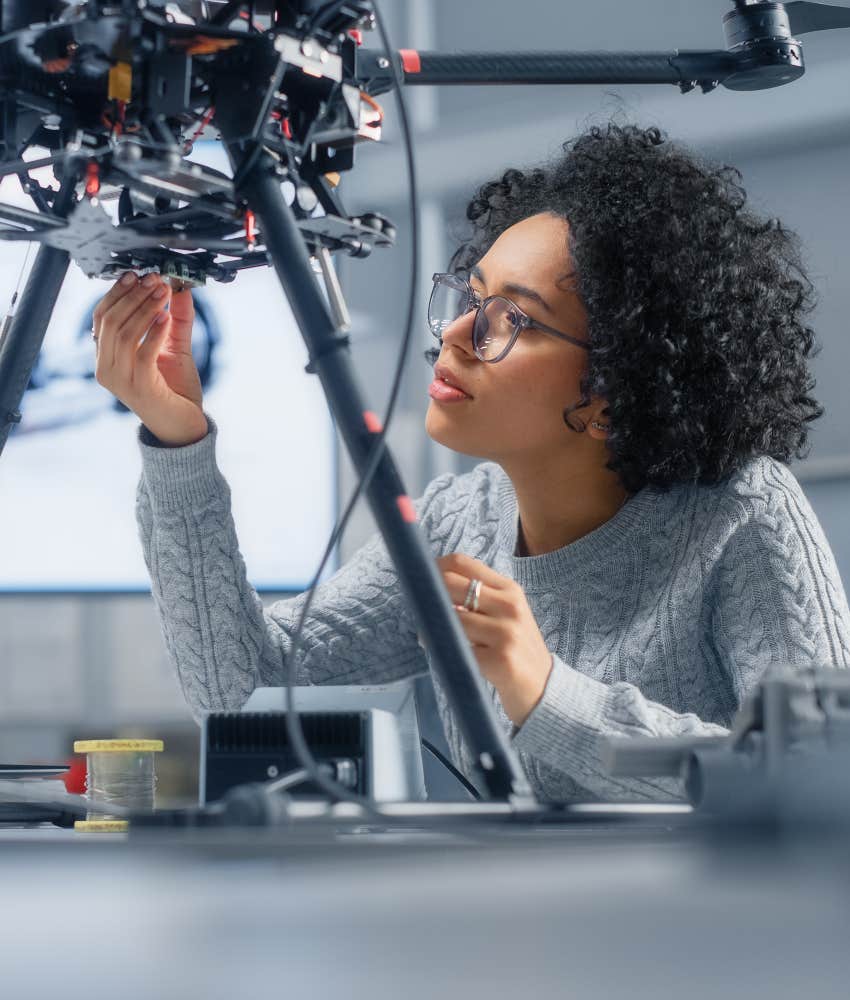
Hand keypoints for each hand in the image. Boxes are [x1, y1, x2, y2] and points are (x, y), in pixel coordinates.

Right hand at [93, 272, 207, 446]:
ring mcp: (121, 380)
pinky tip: (166, 317)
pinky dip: (154, 332)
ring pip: (124, 334)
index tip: (137, 275)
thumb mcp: (174, 347)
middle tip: (153, 279)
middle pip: (111, 321)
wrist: (184, 425)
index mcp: (106, 357)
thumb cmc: (175, 390)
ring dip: (145, 309)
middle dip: (133, 296)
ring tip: (163, 292)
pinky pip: (143, 353)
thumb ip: (176, 318)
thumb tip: (179, 286)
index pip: (101, 317)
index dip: (118, 293)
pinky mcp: (140, 387)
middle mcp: (107, 369)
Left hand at [436, 553, 552, 727]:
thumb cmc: (516, 649)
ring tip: (430, 635)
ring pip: (451, 617)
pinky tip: (441, 653)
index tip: (421, 580)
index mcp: (509, 590)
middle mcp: (509, 606)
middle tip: (421, 609)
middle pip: (451, 584)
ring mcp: (506, 632)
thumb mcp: (506, 615)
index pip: (463, 563)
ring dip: (431, 626)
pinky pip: (456, 648)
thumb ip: (478, 598)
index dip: (435, 568)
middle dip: (429, 595)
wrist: (544, 689)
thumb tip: (432, 588)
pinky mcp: (499, 660)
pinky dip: (440, 649)